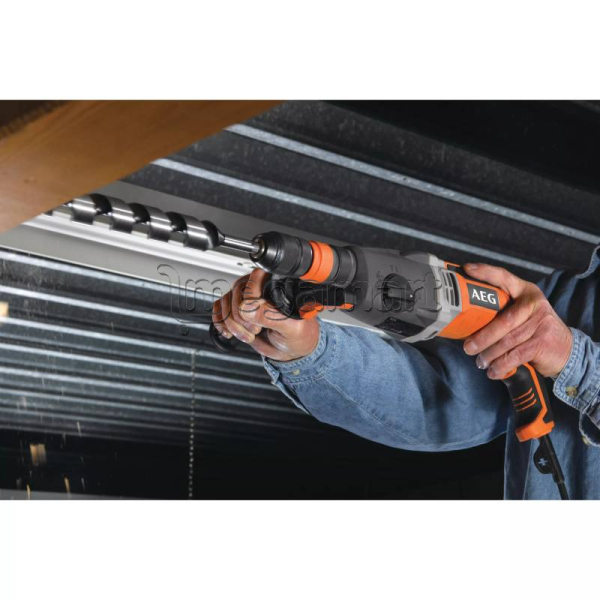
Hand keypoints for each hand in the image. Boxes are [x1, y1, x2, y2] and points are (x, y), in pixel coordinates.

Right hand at [211, 268, 319, 361]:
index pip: (255, 277)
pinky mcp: (237, 309)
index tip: (255, 317)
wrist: (293, 349)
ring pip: (226, 301)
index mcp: (278, 286)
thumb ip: (271, 316)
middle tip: (255, 330)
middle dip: (241, 316)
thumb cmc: (299, 335)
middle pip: (237, 291)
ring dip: (232, 323)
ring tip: (247, 335)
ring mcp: (247, 298)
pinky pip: (220, 308)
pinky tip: (228, 332)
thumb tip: (247, 307)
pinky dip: (220, 321)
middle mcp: (261, 288)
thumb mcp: (291, 327)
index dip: (250, 297)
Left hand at [461, 263, 571, 378]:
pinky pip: (516, 355)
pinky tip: (493, 371)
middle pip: (503, 320)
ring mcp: (541, 322)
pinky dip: (501, 365)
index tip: (467, 270)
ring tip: (479, 362)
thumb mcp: (523, 314)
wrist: (568, 350)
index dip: (486, 273)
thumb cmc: (534, 331)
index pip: (504, 277)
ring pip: (507, 341)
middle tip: (467, 347)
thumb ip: (502, 312)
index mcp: (525, 291)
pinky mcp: (543, 342)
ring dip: (489, 354)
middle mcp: (534, 303)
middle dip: (482, 337)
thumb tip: (466, 321)